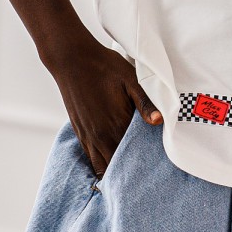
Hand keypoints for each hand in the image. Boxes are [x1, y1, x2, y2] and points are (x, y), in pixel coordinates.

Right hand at [43, 36, 161, 178]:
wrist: (72, 59)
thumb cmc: (104, 67)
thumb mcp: (130, 79)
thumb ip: (145, 102)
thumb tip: (160, 122)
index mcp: (115, 124)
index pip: (133, 156)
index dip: (145, 162)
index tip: (156, 165)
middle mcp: (99, 136)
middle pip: (117, 166)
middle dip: (131, 171)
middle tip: (147, 172)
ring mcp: (87, 136)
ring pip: (102, 166)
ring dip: (115, 169)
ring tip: (130, 171)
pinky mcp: (80, 132)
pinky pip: (91, 158)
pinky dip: (102, 163)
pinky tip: (112, 160)